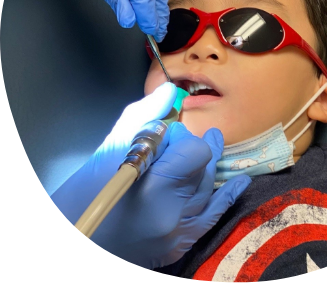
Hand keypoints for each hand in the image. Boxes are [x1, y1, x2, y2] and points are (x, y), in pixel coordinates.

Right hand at [50, 83, 251, 268]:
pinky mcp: (179, 246)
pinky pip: (212, 217)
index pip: (194, 152)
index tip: (168, 135)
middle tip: (194, 133)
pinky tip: (240, 182)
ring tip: (214, 142)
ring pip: (208, 189)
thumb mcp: (110, 148)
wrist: (77, 239)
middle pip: (203, 169)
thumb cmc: (85, 193)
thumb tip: (170, 90)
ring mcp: (179, 235)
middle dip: (197, 148)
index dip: (184, 138)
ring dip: (210, 166)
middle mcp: (173, 214)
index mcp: (155, 188)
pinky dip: (226, 197)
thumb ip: (145, 116)